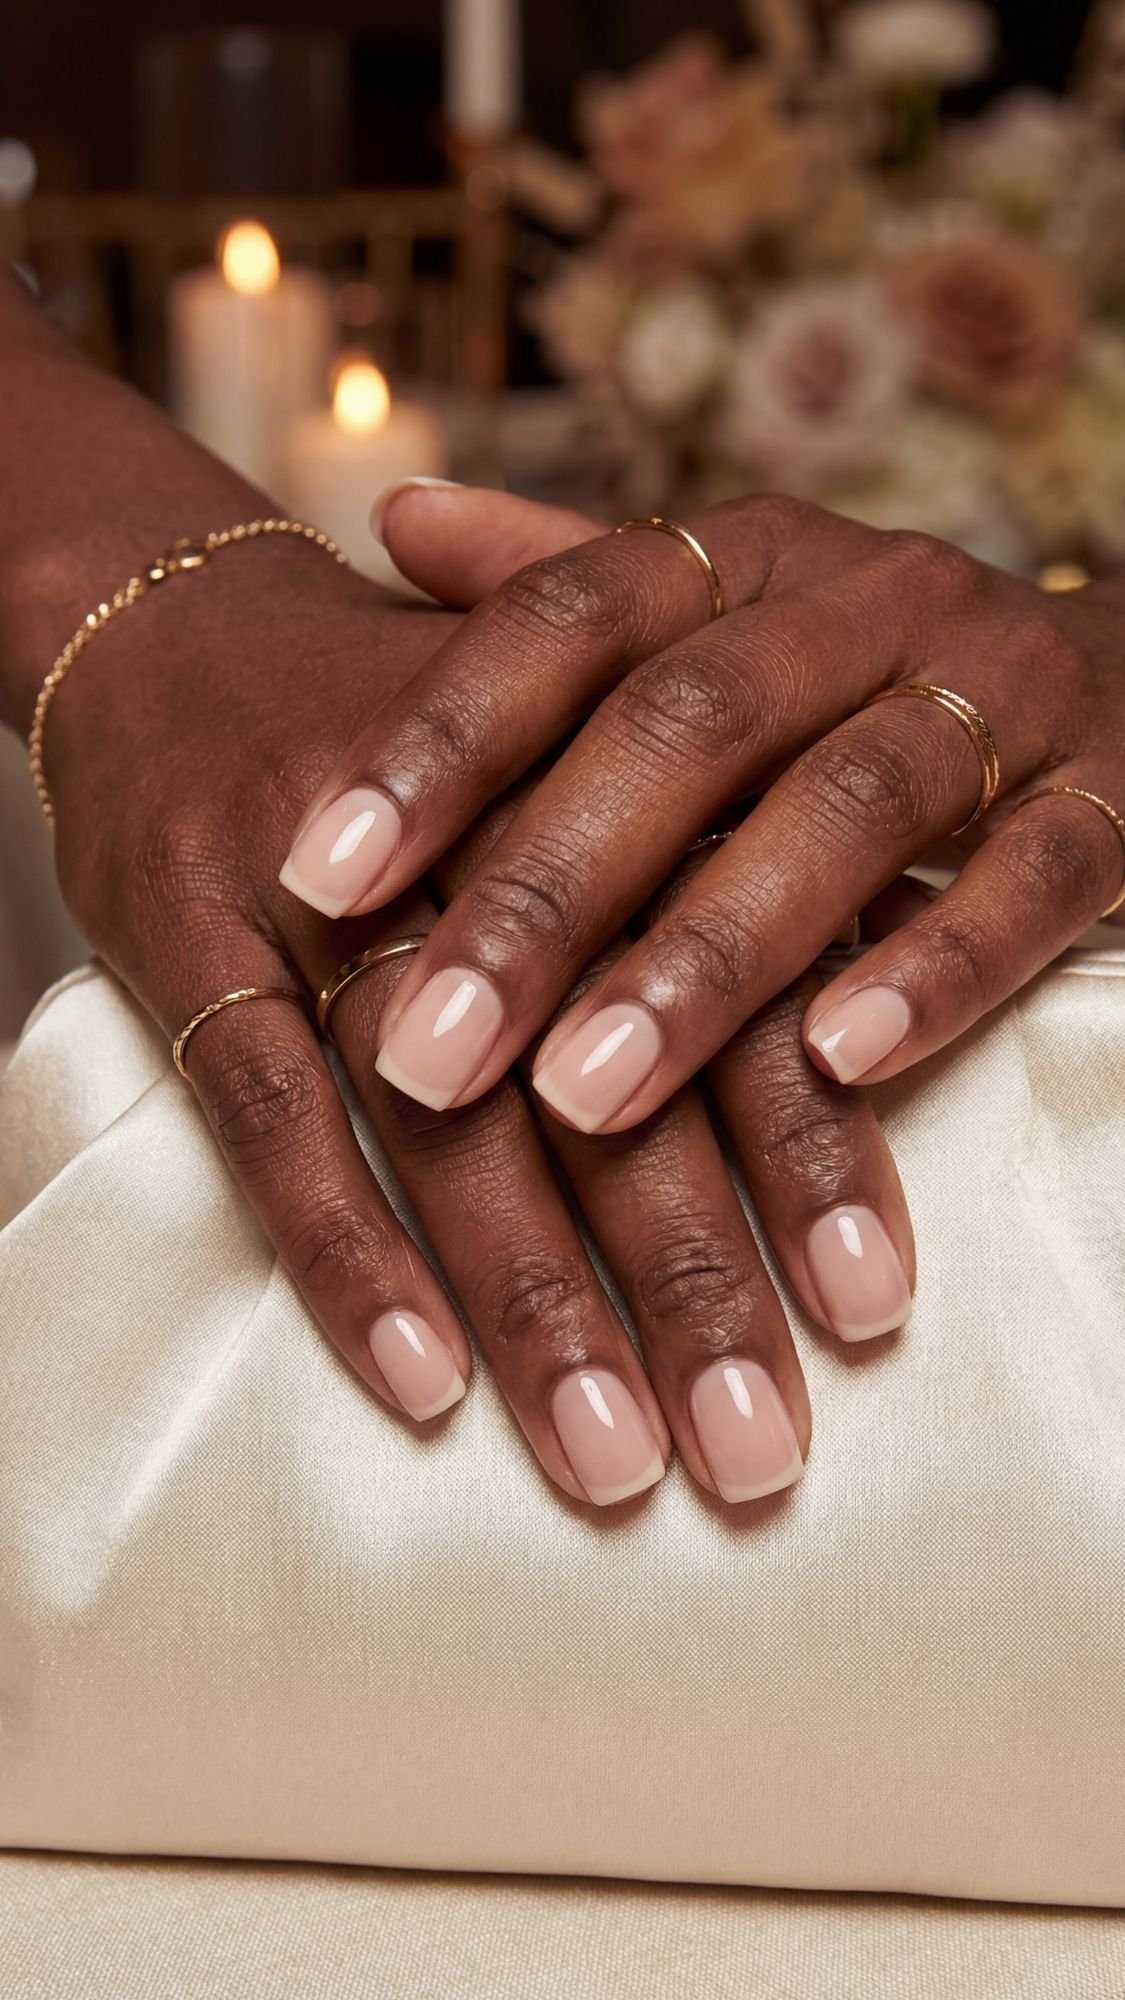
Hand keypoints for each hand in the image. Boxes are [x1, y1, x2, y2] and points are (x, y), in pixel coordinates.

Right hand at [37, 513, 891, 1511]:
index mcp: (610, 777)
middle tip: (757, 1449)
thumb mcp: (583, 752)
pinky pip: (266, 1111)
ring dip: (534, 1295)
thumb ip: (718, 870)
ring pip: (444, 1114)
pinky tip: (419, 1378)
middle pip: (607, 1073)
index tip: (874, 1306)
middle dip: (690, 1271)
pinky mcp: (189, 927)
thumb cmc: (428, 730)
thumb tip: (882, 1034)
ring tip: (611, 1458)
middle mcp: (483, 826)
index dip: (808, 1145)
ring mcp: (326, 881)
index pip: (737, 983)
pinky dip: (344, 1247)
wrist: (177, 622)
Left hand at [281, 486, 1124, 1134]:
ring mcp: (1007, 693)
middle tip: (422, 1054)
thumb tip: (394, 514)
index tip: (316, 873)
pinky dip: (938, 967)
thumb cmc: (863, 679)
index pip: (572, 615)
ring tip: (585, 1095)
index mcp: (752, 558)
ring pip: (852, 808)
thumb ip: (567, 585)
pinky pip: (1036, 877)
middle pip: (689, 726)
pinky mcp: (1120, 799)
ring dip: (713, 956)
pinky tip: (836, 1065)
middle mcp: (871, 601)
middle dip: (547, 894)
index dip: (441, 738)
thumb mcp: (721, 619)